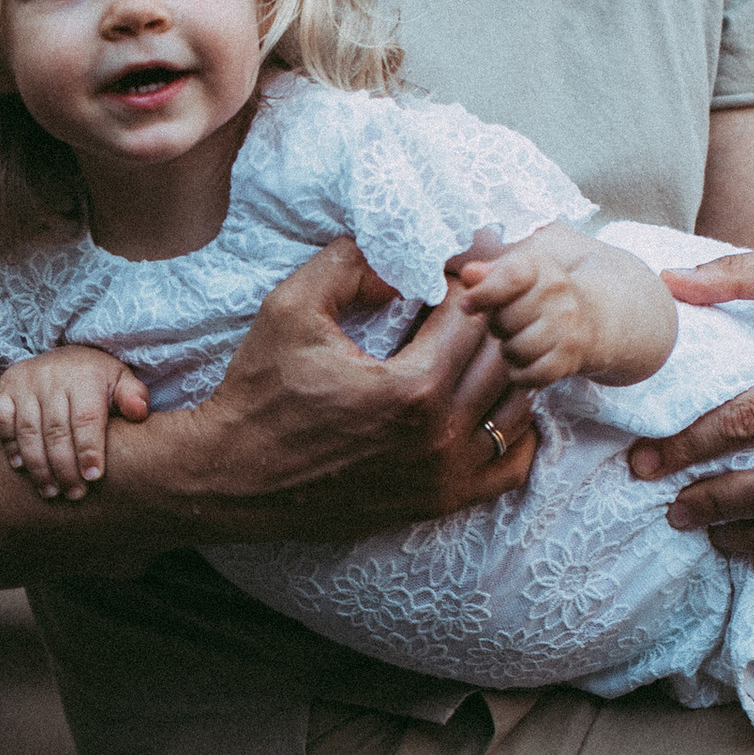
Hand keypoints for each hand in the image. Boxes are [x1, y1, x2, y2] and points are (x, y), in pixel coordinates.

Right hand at [0, 346, 149, 499]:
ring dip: (39, 466)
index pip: (86, 418)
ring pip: (29, 431)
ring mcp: (24, 384)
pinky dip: (10, 446)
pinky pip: (1, 422)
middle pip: (56, 431)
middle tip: (75, 494)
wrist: (63, 358)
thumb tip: (139, 413)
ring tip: (51, 492)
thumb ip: (133, 396)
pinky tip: (21, 468)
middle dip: (65, 468)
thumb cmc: (97, 380)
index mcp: (85, 376)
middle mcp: (51, 377)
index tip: (93, 477)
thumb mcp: (121, 380)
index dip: (89, 450)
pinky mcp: (3, 391)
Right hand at [176, 237, 539, 538]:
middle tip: (469, 298)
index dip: (469, 281)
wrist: (234, 480)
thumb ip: (348, 264)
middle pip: (506, 357)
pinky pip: (512, 464)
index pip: (477, 316)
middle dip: (494, 319)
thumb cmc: (259, 393)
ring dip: (507, 367)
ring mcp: (446, 477)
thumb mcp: (291, 309)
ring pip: (519, 407)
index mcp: (412, 389)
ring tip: (475, 343)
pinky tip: (483, 397)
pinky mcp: (441, 501)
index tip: (451, 267)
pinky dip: (511, 427)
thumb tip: (402, 252)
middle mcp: (441, 438)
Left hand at [452, 221, 679, 388]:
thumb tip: (469, 274)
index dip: (483, 293)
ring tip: (519, 341)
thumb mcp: (524, 272)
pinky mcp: (573, 357)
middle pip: (503, 319)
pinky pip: (532, 375)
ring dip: (509, 351)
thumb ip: (493, 272)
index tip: (467, 304)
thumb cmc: (548, 294)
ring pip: (514, 350)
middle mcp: (560, 294)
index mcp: (544, 266)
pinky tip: (525, 364)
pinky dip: (521, 375)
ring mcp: (569, 326)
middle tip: (509, 323)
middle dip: (497, 325)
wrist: (601, 316)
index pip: (510, 276)